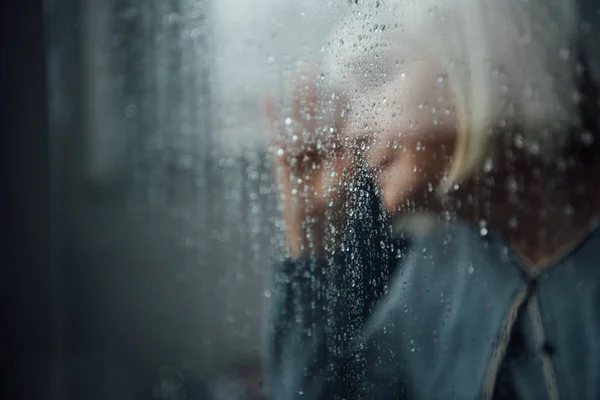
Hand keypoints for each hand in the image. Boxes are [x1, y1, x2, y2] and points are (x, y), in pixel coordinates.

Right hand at [266, 71, 357, 256]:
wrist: (315, 230)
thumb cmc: (335, 210)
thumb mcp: (347, 182)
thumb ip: (348, 161)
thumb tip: (355, 138)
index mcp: (335, 151)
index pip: (338, 121)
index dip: (339, 102)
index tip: (343, 80)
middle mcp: (318, 148)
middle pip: (314, 114)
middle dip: (314, 91)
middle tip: (314, 65)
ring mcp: (300, 153)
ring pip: (296, 121)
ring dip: (295, 98)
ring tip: (294, 75)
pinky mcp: (283, 161)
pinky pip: (277, 137)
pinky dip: (272, 119)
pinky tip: (268, 99)